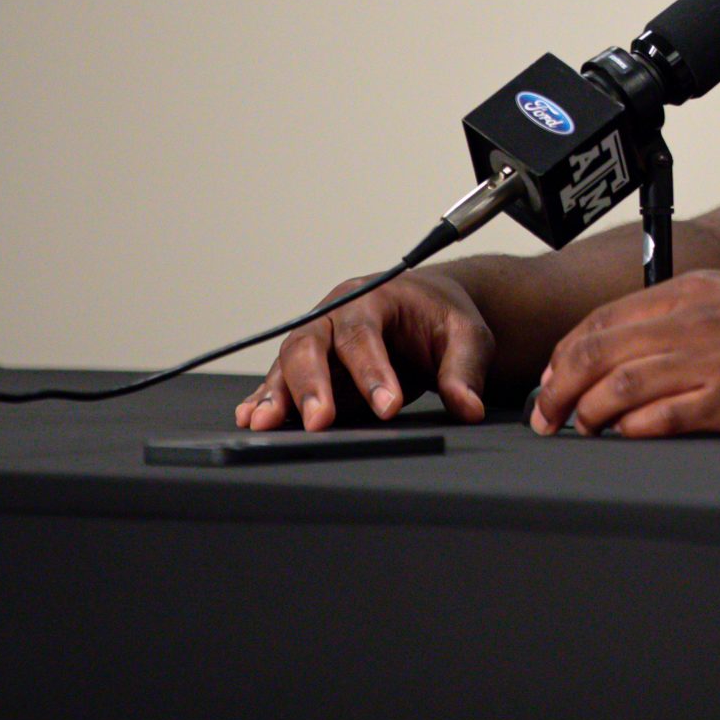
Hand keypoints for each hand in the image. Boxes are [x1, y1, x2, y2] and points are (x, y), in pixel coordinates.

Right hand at [236, 268, 495, 431]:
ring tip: (265, 423)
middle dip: (312, 383)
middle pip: (311, 344)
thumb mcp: (467, 335)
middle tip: (319, 421)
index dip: (373, 372)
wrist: (426, 306)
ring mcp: (317, 339)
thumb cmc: (441, 317)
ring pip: (286, 363)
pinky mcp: (308, 366)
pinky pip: (279, 380)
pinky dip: (264, 398)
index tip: (387, 407)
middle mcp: (335, 314)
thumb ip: (465, 369)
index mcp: (374, 297)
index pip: (366, 334)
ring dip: (277, 394)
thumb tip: (469, 407)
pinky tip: (251, 416)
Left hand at [530, 271, 719, 437]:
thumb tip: (644, 340)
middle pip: (598, 352)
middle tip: (547, 415)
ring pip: (620, 386)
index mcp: (695, 291)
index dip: (565, 354)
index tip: (553, 378)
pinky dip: (631, 430)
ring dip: (587, 413)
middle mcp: (697, 321)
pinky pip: (663, 418)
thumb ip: (693, 311)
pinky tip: (623, 438)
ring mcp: (715, 361)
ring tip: (580, 431)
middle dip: (558, 387)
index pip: (603, 320)